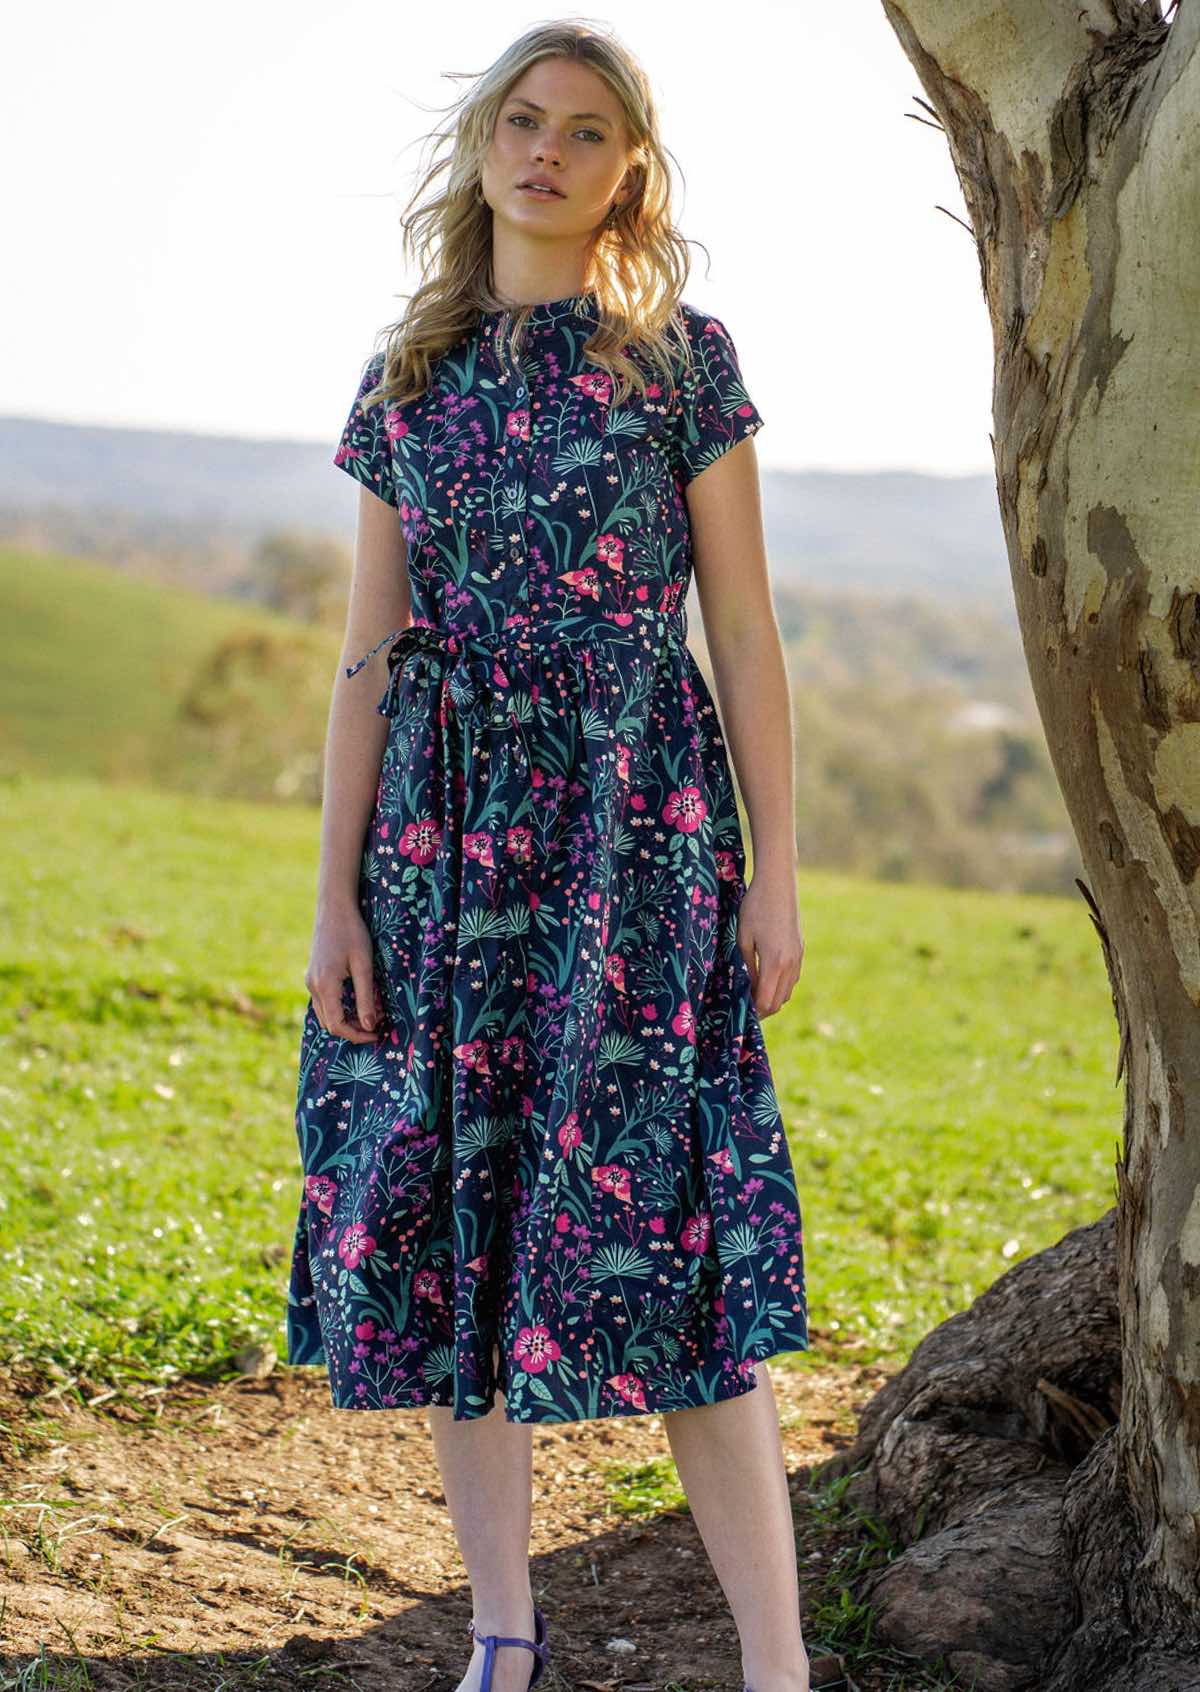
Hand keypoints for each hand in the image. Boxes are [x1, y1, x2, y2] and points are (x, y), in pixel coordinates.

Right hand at [305, 902, 385, 1042]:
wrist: (334, 908)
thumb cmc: (352, 933)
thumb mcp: (364, 965)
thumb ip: (365, 997)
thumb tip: (369, 1026)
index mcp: (325, 986)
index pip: (338, 1025)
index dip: (358, 1035)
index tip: (377, 1033)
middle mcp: (313, 987)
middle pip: (329, 1024)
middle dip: (352, 1030)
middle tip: (376, 1025)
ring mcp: (310, 981)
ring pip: (325, 1014)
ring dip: (345, 1020)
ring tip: (369, 1014)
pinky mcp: (313, 976)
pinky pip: (324, 1002)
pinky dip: (339, 1009)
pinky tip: (357, 1002)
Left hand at [736, 872, 803, 1017]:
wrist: (778, 885)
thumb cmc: (755, 909)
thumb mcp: (743, 939)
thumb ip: (746, 967)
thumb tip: (747, 989)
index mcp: (775, 963)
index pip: (766, 1001)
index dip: (754, 1011)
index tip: (741, 1012)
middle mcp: (790, 964)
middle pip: (778, 1002)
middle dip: (763, 1009)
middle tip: (746, 1008)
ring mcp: (798, 958)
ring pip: (787, 992)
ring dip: (772, 998)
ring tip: (754, 994)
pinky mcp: (800, 951)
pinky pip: (792, 979)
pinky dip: (781, 986)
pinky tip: (766, 979)